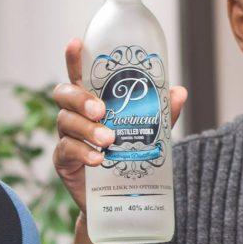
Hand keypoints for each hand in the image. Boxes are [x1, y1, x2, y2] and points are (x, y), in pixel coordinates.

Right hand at [52, 38, 187, 212]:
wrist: (119, 201)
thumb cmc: (129, 158)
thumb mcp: (149, 133)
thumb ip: (160, 113)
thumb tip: (179, 91)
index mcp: (92, 102)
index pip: (79, 76)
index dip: (75, 59)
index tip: (76, 42)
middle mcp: (74, 115)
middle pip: (64, 95)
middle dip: (81, 98)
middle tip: (102, 110)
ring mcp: (66, 137)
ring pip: (65, 122)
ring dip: (87, 128)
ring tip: (109, 140)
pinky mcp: (63, 162)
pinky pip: (66, 150)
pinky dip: (83, 153)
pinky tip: (98, 159)